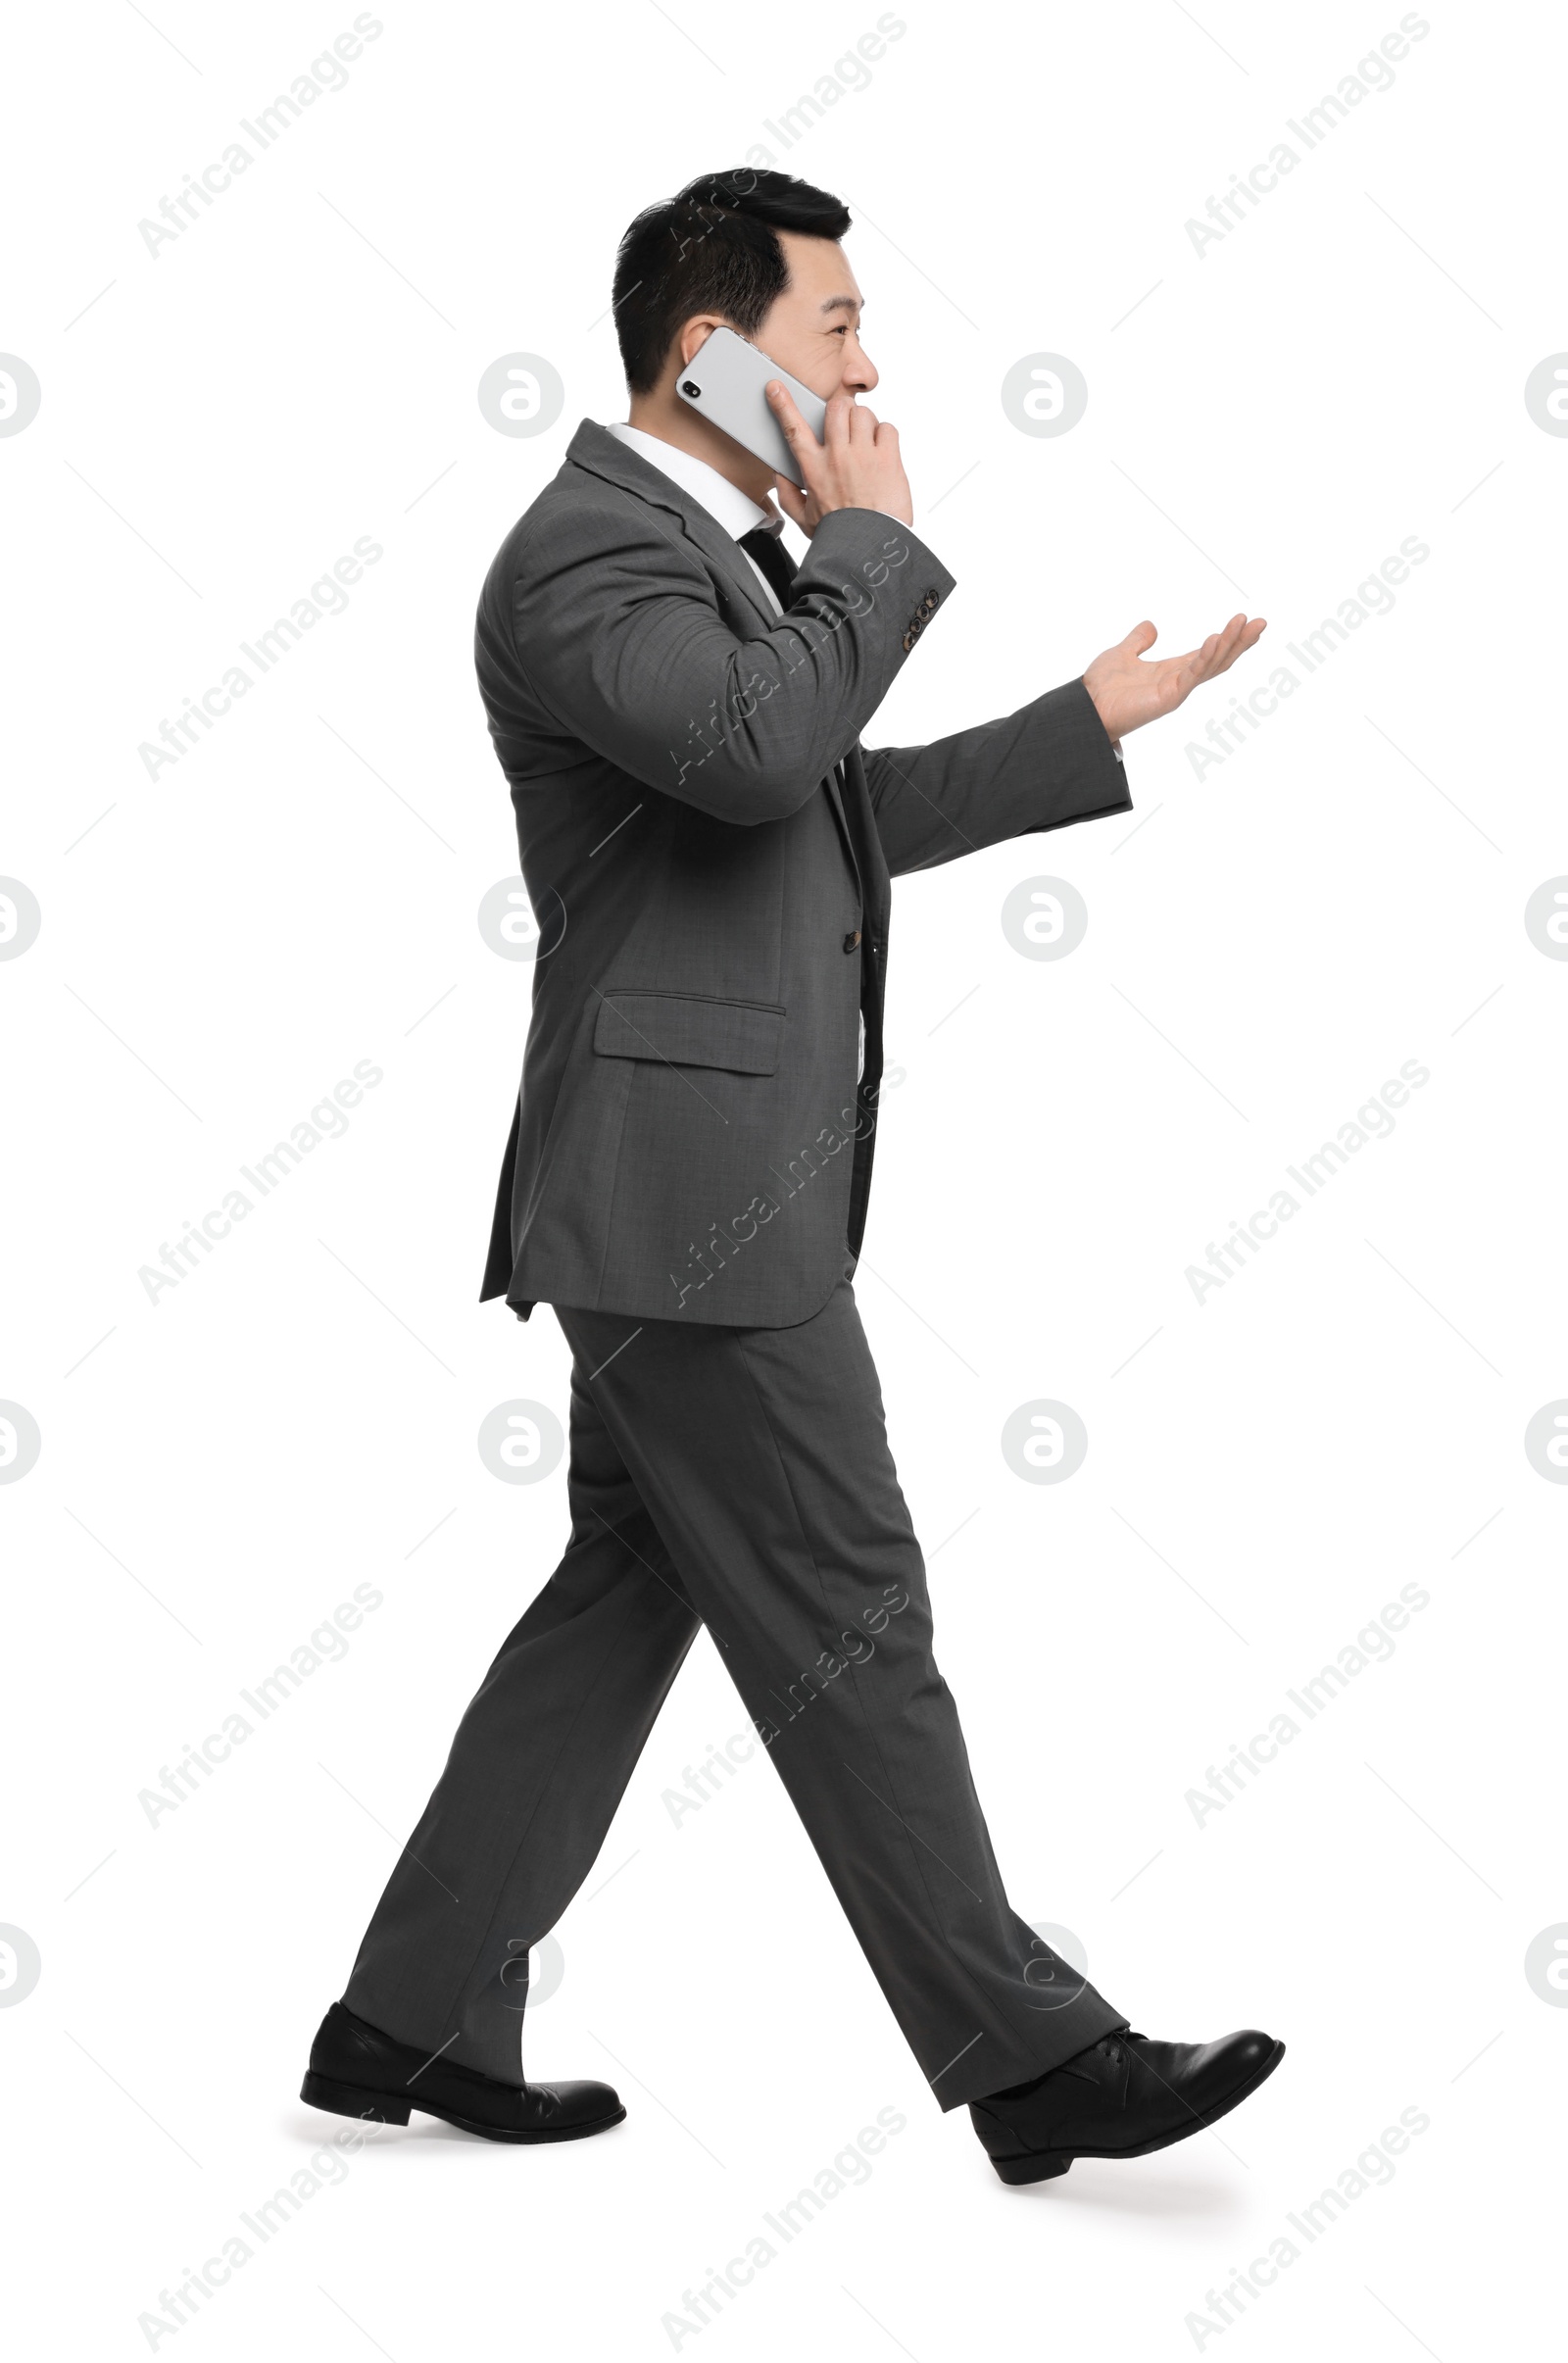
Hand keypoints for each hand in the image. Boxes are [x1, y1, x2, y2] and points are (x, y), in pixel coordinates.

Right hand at [766, 384, 913, 534]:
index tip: (777, 388)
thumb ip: (788, 496)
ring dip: (864, 422)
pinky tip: (882, 453)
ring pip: (862, 412)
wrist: (869, 546)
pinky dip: (885, 436)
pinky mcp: (888, 458)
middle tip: (845, 426)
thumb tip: (779, 476)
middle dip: (840, 411)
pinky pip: (887, 428)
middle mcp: (837, 456)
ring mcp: (863, 454)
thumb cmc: (839, 535)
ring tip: (866, 442)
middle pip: (836, 407)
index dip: (783, 404)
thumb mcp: (804, 520)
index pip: (794, 428)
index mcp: (814, 468)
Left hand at [1082, 614, 1266, 744]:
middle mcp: (1180, 681)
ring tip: (1243, 623)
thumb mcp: (1123, 653)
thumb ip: (1139, 640)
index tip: (1248, 622)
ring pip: (1210, 665)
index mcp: (1174, 671)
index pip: (1209, 653)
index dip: (1230, 639)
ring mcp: (1176, 690)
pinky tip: (1214, 639)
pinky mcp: (1167, 697)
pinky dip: (1204, 657)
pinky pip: (1191, 675)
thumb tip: (1151, 625)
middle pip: (1219, 659)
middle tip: (1261, 623)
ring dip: (1228, 643)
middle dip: (1240, 642)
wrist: (1085, 707)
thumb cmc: (1101, 687)